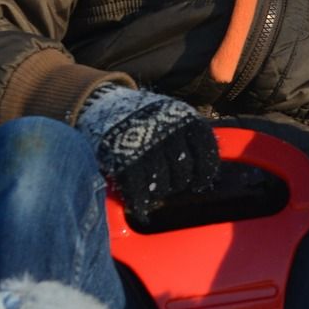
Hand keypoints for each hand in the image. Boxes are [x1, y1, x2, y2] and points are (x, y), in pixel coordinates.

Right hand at [77, 85, 219, 219]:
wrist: (103, 104)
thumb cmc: (142, 115)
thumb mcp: (170, 113)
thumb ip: (187, 136)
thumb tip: (204, 167)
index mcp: (185, 120)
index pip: (206, 154)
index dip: (204, 174)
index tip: (199, 182)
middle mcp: (169, 134)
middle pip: (183, 173)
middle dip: (178, 183)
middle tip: (171, 184)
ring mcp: (147, 149)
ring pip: (163, 185)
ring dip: (159, 192)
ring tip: (154, 189)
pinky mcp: (125, 162)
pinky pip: (139, 191)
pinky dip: (140, 202)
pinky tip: (140, 205)